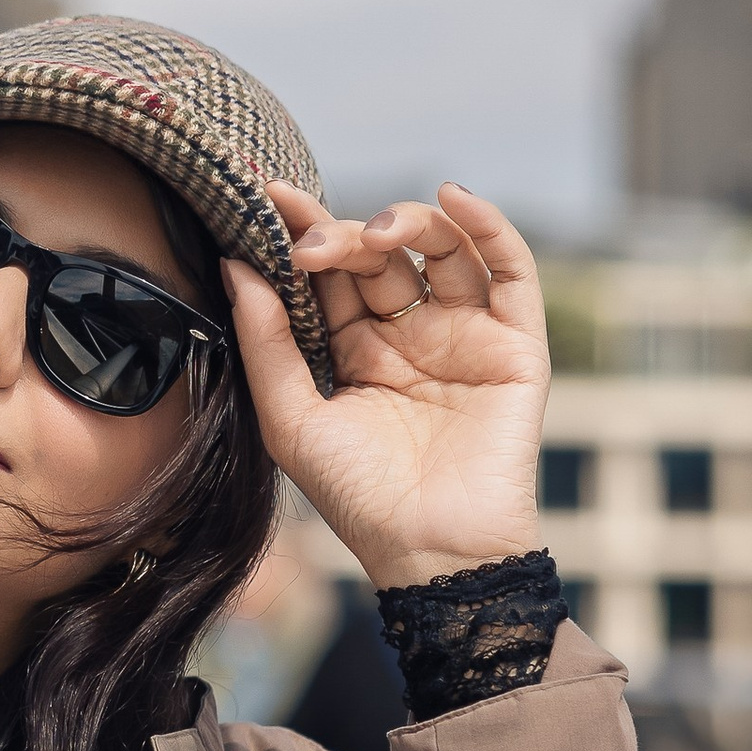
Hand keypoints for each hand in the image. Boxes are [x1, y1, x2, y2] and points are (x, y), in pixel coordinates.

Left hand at [223, 181, 548, 592]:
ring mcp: (465, 335)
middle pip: (380, 255)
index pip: (329, 274)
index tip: (267, 197)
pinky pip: (510, 271)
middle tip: (312, 246)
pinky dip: (489, 226)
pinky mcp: (515, 345)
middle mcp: (410, 335)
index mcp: (355, 351)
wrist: (431, 553)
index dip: (302, 233)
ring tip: (376, 233)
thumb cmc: (357, 499)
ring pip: (442, 249)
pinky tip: (455, 197)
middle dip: (344, 236)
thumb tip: (235, 263)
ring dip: (408, 224)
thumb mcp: (291, 419)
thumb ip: (266, 342)